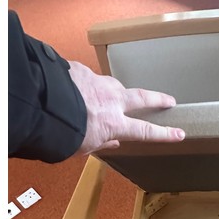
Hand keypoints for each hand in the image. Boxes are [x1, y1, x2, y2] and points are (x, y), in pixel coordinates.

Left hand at [68, 61, 184, 155]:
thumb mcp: (83, 147)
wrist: (38, 103)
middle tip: (169, 100)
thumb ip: (102, 141)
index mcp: (113, 123)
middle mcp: (111, 101)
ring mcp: (98, 83)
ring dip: (117, 92)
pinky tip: (79, 89)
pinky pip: (90, 79)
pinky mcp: (81, 71)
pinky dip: (89, 85)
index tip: (180, 133)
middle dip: (158, 99)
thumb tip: (114, 141)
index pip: (145, 131)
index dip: (164, 133)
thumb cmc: (59, 131)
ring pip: (115, 86)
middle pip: (143, 97)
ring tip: (112, 97)